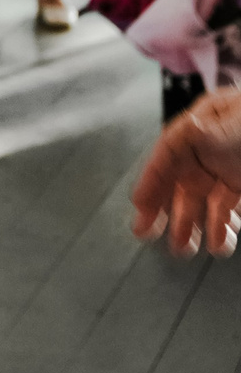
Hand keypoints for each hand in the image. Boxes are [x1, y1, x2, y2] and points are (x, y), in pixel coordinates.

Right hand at [131, 90, 240, 257]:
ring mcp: (230, 167)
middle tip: (153, 235)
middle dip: (167, 212)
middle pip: (181, 182)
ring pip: (203, 201)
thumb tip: (171, 148)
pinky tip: (220, 241)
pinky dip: (222, 228)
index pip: (167, 156)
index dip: (151, 183)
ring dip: (194, 226)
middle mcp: (212, 148)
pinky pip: (227, 209)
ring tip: (188, 248)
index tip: (141, 210)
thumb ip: (190, 137)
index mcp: (201, 125)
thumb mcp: (217, 124)